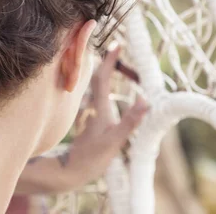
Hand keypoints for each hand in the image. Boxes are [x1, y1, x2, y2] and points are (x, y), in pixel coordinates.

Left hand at [60, 41, 148, 188]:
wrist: (71, 170)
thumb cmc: (92, 157)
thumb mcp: (115, 140)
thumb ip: (130, 121)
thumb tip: (144, 100)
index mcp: (100, 108)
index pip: (103, 77)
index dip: (110, 60)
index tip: (117, 45)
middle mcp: (93, 106)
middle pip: (99, 77)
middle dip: (108, 61)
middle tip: (118, 48)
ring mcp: (90, 113)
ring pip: (96, 86)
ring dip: (106, 72)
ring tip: (115, 61)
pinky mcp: (90, 120)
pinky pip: (97, 96)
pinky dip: (104, 85)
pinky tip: (108, 86)